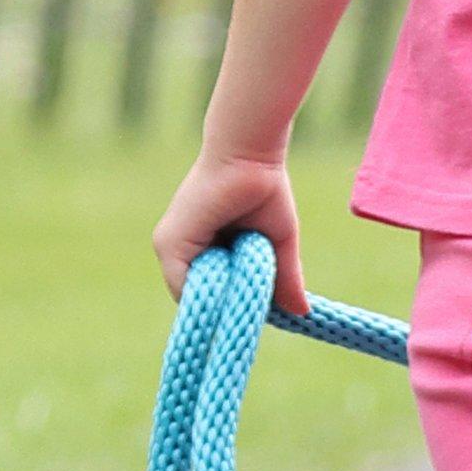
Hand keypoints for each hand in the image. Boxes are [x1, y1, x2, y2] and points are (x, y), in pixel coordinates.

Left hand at [153, 149, 309, 318]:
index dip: (234, 302)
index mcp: (205, 245)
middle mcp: (183, 247)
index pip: (214, 289)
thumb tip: (302, 312)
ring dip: (219, 302)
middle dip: (228, 305)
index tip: (259, 310)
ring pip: (193, 293)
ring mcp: (172, 245)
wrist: (251, 158)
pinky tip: (231, 294)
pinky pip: (183, 285)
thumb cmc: (265, 190)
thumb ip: (283, 279)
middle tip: (255, 310)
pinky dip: (207, 296)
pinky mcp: (169, 243)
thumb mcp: (276, 245)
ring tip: (247, 301)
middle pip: (203, 294)